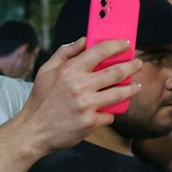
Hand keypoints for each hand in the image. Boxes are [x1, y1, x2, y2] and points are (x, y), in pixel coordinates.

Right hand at [16, 38, 144, 155]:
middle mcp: (80, 86)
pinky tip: (110, 110)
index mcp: (69, 70)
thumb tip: (83, 40)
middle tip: (138, 63)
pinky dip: (110, 112)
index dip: (117, 45)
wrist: (33, 131)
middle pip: (116, 72)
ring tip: (136, 86)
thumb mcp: (46, 71)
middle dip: (132, 66)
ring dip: (132, 88)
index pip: (100, 51)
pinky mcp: (90, 122)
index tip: (126, 44)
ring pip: (119, 93)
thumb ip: (65, 52)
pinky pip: (109, 115)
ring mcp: (86, 105)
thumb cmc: (40, 100)